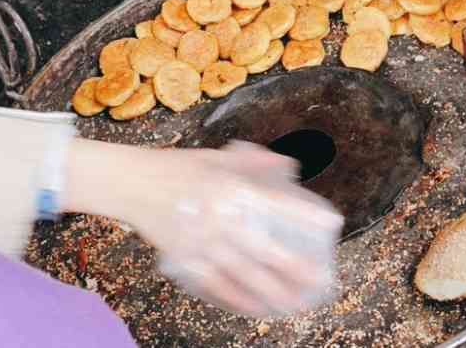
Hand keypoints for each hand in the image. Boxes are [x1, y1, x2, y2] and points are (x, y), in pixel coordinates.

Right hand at [65, 139, 342, 317]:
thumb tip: (288, 166)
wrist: (135, 183)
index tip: (330, 226)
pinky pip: (216, 286)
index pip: (277, 205)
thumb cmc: (180, 167)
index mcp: (232, 188)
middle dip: (295, 270)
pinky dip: (237, 300)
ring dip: (272, 292)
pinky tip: (255, 308)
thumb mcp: (219, 157)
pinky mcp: (185, 260)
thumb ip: (254, 162)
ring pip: (244, 276)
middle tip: (319, 282)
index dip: (304, 217)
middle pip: (265, 251)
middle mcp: (221, 218)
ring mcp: (202, 243)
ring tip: (295, 303)